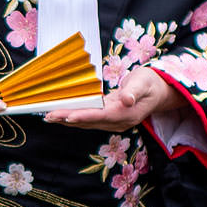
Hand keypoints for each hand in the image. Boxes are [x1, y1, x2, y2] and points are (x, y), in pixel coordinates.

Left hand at [49, 67, 179, 132]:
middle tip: (48, 116)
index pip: (101, 115)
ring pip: (87, 122)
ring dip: (67, 120)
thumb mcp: (144, 83)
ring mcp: (113, 123)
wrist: (159, 92)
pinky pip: (89, 119)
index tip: (67, 116)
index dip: (83, 116)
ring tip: (49, 117)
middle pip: (89, 121)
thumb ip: (134, 92)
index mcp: (126, 114)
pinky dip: (75, 117)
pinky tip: (62, 115)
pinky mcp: (109, 119)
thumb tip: (126, 100)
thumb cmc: (150, 83)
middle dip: (68, 119)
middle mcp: (118, 122)